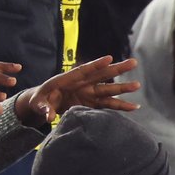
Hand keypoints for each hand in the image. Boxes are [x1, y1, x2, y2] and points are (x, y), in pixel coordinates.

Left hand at [13, 55, 139, 129]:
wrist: (43, 104)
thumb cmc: (39, 99)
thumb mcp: (37, 103)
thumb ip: (43, 108)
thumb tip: (49, 116)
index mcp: (66, 79)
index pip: (83, 70)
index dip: (96, 64)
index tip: (109, 58)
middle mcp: (81, 84)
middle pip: (101, 75)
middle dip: (116, 69)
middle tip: (133, 62)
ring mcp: (88, 94)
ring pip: (108, 89)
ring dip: (122, 88)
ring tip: (137, 85)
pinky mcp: (91, 104)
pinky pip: (107, 105)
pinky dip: (120, 105)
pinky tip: (134, 106)